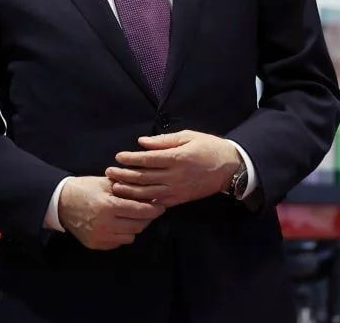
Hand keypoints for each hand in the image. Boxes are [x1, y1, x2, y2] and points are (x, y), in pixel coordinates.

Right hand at [57, 176, 164, 250]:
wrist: (59, 202)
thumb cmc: (83, 189)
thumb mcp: (104, 182)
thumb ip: (126, 187)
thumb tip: (150, 190)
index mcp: (108, 206)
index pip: (140, 211)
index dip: (153, 209)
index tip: (161, 206)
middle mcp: (105, 225)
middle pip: (138, 226)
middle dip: (145, 218)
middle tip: (147, 210)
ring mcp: (100, 237)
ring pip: (130, 237)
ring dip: (134, 227)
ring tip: (130, 217)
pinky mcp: (96, 244)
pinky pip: (118, 243)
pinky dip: (121, 235)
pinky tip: (117, 225)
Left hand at [106, 131, 239, 207]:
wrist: (231, 167)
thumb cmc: (208, 147)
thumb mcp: (188, 136)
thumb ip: (164, 140)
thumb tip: (141, 142)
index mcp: (177, 158)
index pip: (148, 160)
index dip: (131, 159)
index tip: (118, 157)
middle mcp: (175, 176)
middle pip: (144, 177)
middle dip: (124, 175)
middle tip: (108, 172)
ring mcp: (178, 190)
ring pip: (149, 193)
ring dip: (130, 191)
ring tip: (115, 187)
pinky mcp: (181, 199)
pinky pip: (160, 202)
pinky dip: (145, 202)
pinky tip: (133, 201)